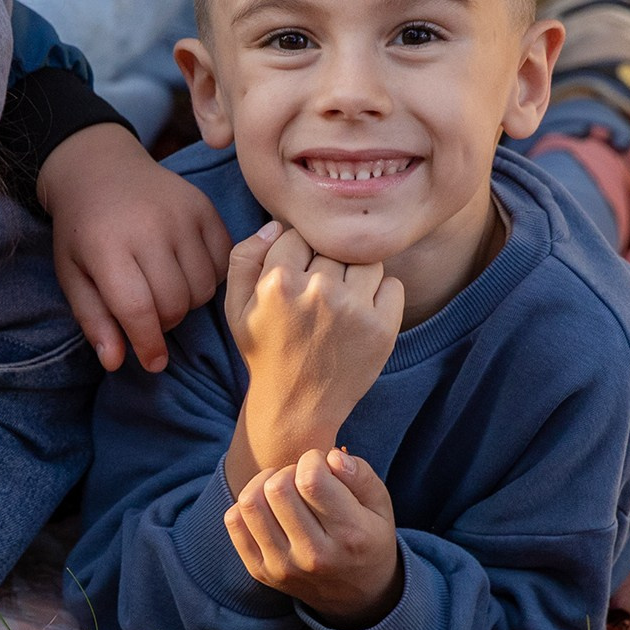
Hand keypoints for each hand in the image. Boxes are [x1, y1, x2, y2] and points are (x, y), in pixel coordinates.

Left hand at [39, 123, 231, 372]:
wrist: (99, 169)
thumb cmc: (81, 231)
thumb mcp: (72, 275)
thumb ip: (93, 318)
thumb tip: (115, 361)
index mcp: (107, 247)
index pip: (139, 309)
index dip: (148, 344)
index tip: (153, 363)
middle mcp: (149, 228)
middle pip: (176, 303)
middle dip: (165, 321)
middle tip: (149, 311)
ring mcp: (181, 214)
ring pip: (203, 287)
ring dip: (188, 301)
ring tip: (165, 287)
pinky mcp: (204, 206)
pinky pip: (224, 261)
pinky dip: (210, 276)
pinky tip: (186, 268)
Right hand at [221, 222, 402, 485]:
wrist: (295, 405)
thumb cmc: (264, 350)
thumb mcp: (236, 306)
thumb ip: (244, 257)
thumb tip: (278, 224)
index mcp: (278, 281)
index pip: (298, 235)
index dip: (297, 254)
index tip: (296, 277)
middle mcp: (318, 291)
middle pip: (333, 246)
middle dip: (326, 263)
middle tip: (318, 294)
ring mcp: (354, 309)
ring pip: (366, 260)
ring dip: (356, 275)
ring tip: (341, 301)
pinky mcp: (384, 328)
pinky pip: (393, 284)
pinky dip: (382, 293)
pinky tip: (361, 314)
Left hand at [225, 447, 402, 628]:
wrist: (357, 598)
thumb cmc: (369, 539)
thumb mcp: (381, 507)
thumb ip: (360, 475)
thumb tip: (332, 455)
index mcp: (350, 535)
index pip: (311, 480)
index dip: (312, 459)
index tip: (322, 466)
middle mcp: (314, 555)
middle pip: (277, 488)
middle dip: (289, 470)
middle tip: (303, 478)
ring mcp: (283, 566)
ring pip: (250, 503)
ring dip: (264, 484)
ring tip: (283, 488)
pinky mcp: (260, 571)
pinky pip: (234, 522)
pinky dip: (246, 505)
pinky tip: (269, 507)